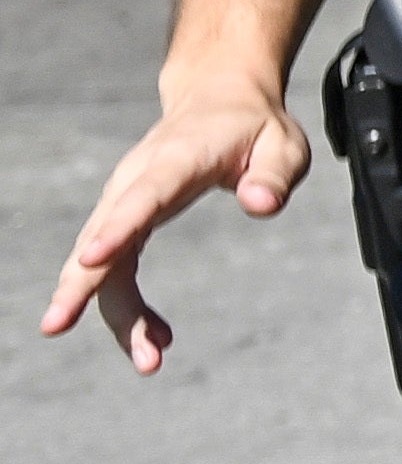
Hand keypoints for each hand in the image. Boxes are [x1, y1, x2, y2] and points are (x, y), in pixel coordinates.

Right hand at [44, 79, 307, 375]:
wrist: (216, 101)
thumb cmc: (254, 127)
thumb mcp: (282, 144)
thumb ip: (274, 175)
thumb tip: (260, 205)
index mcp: (175, 159)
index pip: (141, 196)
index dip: (115, 228)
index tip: (89, 260)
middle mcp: (136, 181)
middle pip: (101, 238)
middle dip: (82, 286)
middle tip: (56, 329)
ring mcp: (123, 201)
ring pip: (100, 264)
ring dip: (115, 314)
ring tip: (150, 362)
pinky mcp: (124, 220)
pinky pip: (114, 270)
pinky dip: (127, 307)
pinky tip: (156, 339)